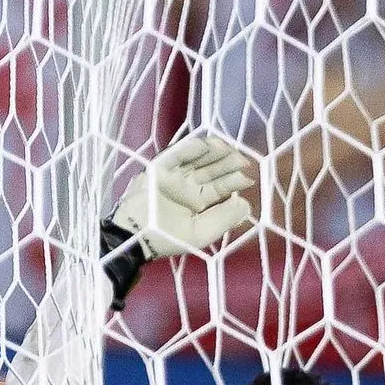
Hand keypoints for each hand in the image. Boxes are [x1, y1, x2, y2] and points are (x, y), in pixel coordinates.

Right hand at [108, 136, 254, 259]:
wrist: (135, 239)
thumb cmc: (167, 239)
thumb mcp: (201, 233)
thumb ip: (224, 219)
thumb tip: (246, 205)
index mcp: (198, 200)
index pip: (220, 186)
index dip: (235, 180)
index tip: (249, 177)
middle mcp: (187, 185)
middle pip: (211, 169)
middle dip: (227, 163)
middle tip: (243, 159)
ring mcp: (172, 176)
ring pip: (195, 159)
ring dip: (211, 152)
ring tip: (227, 148)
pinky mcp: (157, 170)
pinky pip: (174, 156)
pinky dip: (187, 149)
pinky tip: (204, 145)